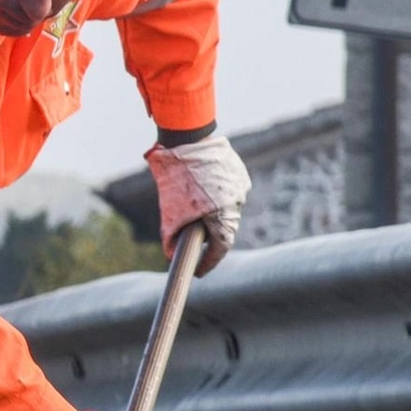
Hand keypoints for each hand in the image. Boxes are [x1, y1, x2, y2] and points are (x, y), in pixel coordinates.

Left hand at [145, 135, 251, 276]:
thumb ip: (170, 236)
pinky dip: (216, 195)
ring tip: (194, 207)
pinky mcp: (238, 172)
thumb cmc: (177, 178)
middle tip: (192, 239)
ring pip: (226, 207)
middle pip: (224, 227)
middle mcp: (236, 202)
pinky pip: (227, 190)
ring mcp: (240, 185)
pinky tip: (203, 190)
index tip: (198, 271)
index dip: (208, 262)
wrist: (188, 139)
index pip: (220, 248)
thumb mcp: (170, 210)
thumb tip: (169, 254)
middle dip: (208, 235)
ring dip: (212, 211)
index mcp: (222, 215)